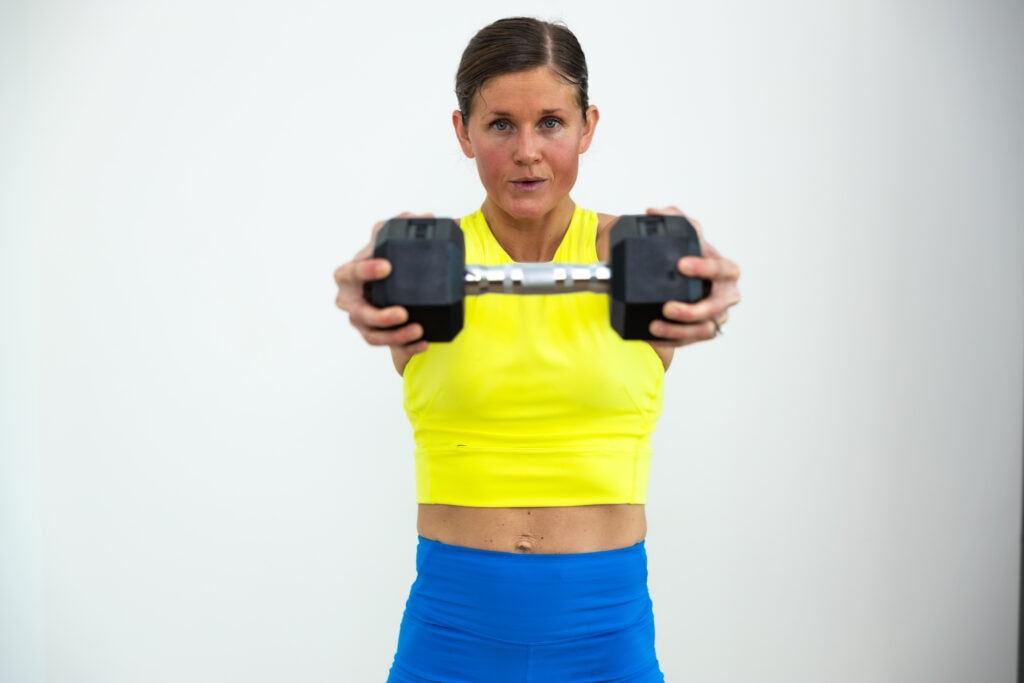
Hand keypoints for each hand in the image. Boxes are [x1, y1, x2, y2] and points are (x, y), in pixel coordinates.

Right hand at [333, 214, 431, 360]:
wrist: (389, 288)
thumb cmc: (385, 264)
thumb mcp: (392, 241)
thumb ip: (406, 224)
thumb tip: (428, 217)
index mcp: (351, 274)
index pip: (351, 272)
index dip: (366, 270)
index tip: (387, 267)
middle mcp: (351, 300)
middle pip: (357, 311)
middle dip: (378, 315)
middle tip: (401, 312)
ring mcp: (362, 321)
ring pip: (372, 334)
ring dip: (394, 335)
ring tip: (417, 329)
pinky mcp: (376, 336)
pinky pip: (388, 347)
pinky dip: (407, 346)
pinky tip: (423, 342)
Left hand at [645, 206, 740, 345]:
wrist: (684, 280)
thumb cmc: (689, 257)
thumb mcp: (683, 235)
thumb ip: (673, 218)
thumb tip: (653, 212)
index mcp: (725, 270)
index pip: (722, 269)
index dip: (704, 268)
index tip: (681, 264)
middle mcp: (725, 295)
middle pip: (717, 307)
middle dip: (693, 310)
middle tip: (667, 307)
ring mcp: (715, 316)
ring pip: (704, 328)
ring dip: (680, 329)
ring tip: (656, 324)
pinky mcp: (702, 331)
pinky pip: (690, 339)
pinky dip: (672, 338)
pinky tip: (653, 333)